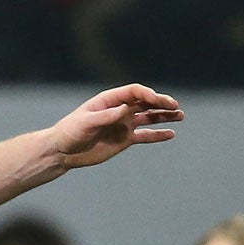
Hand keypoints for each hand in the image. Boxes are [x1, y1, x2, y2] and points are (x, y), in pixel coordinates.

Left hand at [51, 84, 181, 169]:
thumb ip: (107, 116)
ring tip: (180, 115)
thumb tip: (126, 109)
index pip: (134, 93)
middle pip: (145, 103)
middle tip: (175, 105)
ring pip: (149, 118)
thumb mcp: (86, 122)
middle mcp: (120, 110)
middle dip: (160, 102)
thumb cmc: (70, 132)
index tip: (156, 100)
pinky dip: (157, 135)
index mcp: (110, 100)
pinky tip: (171, 134)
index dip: (146, 94)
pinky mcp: (124, 140)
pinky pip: (144, 136)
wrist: (63, 151)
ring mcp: (123, 125)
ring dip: (164, 116)